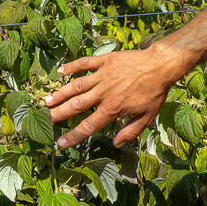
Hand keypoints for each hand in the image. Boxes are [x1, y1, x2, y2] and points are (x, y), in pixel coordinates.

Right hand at [45, 45, 191, 147]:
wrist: (160, 65)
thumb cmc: (154, 92)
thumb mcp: (147, 117)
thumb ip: (130, 131)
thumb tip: (117, 144)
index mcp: (112, 109)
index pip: (88, 126)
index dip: (73, 136)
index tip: (60, 144)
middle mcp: (104, 93)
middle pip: (77, 106)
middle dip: (59, 114)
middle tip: (46, 120)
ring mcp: (103, 75)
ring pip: (77, 85)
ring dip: (61, 93)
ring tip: (46, 100)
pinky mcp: (105, 61)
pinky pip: (85, 63)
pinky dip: (72, 66)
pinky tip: (60, 71)